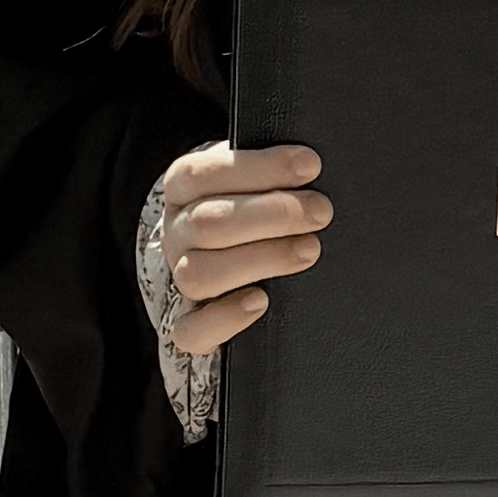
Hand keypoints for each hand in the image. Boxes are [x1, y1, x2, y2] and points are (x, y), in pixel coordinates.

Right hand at [160, 141, 331, 354]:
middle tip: (321, 211)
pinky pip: (190, 331)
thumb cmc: (256, 205)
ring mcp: (179, 279)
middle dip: (273, 214)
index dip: (259, 168)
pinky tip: (261, 301)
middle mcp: (176, 233)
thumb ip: (272, 171)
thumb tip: (313, 164)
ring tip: (310, 250)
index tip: (311, 165)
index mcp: (184, 188)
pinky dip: (224, 318)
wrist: (233, 252)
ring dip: (260, 259)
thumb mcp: (256, 178)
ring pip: (199, 274)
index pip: (203, 174)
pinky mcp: (189, 325)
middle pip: (207, 223)